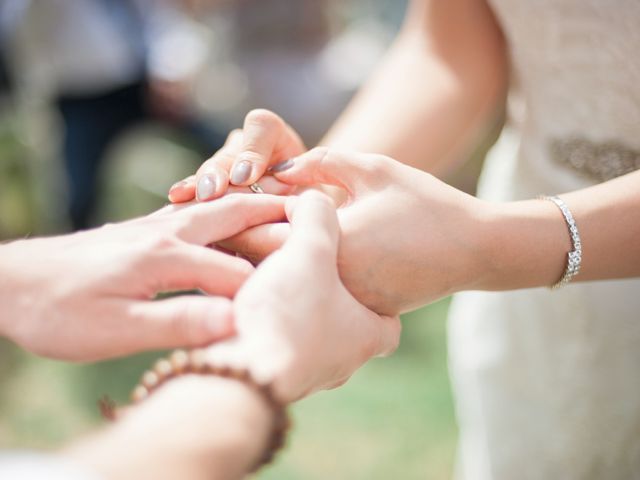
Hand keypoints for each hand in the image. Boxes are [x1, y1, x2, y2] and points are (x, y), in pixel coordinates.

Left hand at [0, 195, 285, 360]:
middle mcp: (165, 233)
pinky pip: (196, 214)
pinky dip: (224, 210)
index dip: (270, 287)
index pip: (235, 272)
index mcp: (165, 257)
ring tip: (286, 206)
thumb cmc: (58, 312)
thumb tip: (234, 321)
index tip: (307, 294)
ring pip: (216, 208)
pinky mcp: (142, 231)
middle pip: (233, 214)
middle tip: (315, 213)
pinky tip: (230, 219)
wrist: (9, 284)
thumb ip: (177, 322)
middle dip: (275, 214)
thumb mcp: (114, 330)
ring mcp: (153, 227)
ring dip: (253, 203)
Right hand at [168, 109, 305, 202]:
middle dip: (220, 171)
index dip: (253, 150)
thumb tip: (289, 206)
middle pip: (230, 151)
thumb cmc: (316, 206)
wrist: (306, 219)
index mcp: (278, 137)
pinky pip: (199, 189)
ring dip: (200, 184)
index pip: (263, 128)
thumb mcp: (317, 195)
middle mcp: (247, 145)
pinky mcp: (212, 187)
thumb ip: (302, 193)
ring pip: (211, 170)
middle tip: (213, 190)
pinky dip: (190, 196)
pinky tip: (177, 199)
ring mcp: (225, 163)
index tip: (246, 177)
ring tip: (187, 196)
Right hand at [204, 191, 400, 402]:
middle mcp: (341, 364)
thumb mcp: (309, 250)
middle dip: (331, 297)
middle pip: (347, 325)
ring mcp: (306, 377)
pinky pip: (279, 347)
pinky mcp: (271, 380)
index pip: (389, 321)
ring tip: (278, 282)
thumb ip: (316, 215)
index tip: (360, 272)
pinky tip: (250, 303)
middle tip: (315, 271)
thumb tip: (313, 198)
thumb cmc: (287, 314)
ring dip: (297, 311)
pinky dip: (272, 325)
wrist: (239, 374)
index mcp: (366, 337)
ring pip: (311, 338)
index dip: (377, 294)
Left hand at [219, 148, 497, 315]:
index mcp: (333, 241)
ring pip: (287, 288)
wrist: (474, 251)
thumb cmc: (427, 204)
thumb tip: (277, 166)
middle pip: (265, 266)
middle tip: (198, 234)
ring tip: (220, 255)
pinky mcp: (359, 317)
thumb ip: (323, 163)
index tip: (196, 210)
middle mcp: (335, 281)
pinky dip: (290, 286)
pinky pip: (312, 302)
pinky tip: (272, 273)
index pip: (260, 233)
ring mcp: (347, 306)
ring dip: (256, 270)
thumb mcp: (376, 170)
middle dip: (230, 248)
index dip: (225, 220)